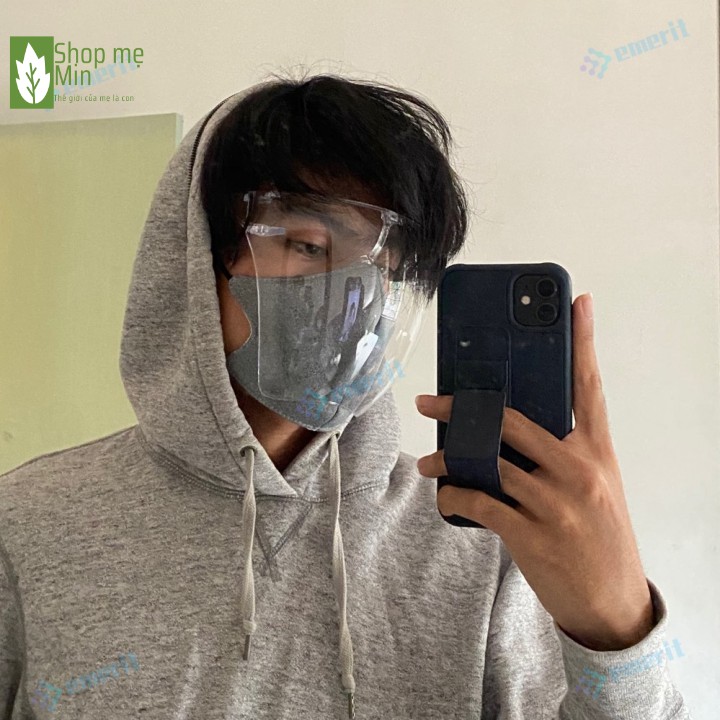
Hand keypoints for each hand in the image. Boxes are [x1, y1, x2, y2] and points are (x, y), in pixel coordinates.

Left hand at [415, 293, 653, 650]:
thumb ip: (561, 451)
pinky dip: (454, 497)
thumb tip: (505, 425)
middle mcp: (578, 468)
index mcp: (597, 450)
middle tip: (430, 400)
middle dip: (463, 406)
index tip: (577, 303)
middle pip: (512, 418)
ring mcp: (556, 502)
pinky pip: (479, 503)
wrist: (614, 602)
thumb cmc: (599, 535)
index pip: (589, 386)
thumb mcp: (596, 484)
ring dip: (449, 458)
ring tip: (430, 459)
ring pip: (487, 460)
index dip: (583, 342)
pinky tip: (446, 496)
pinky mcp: (533, 534)